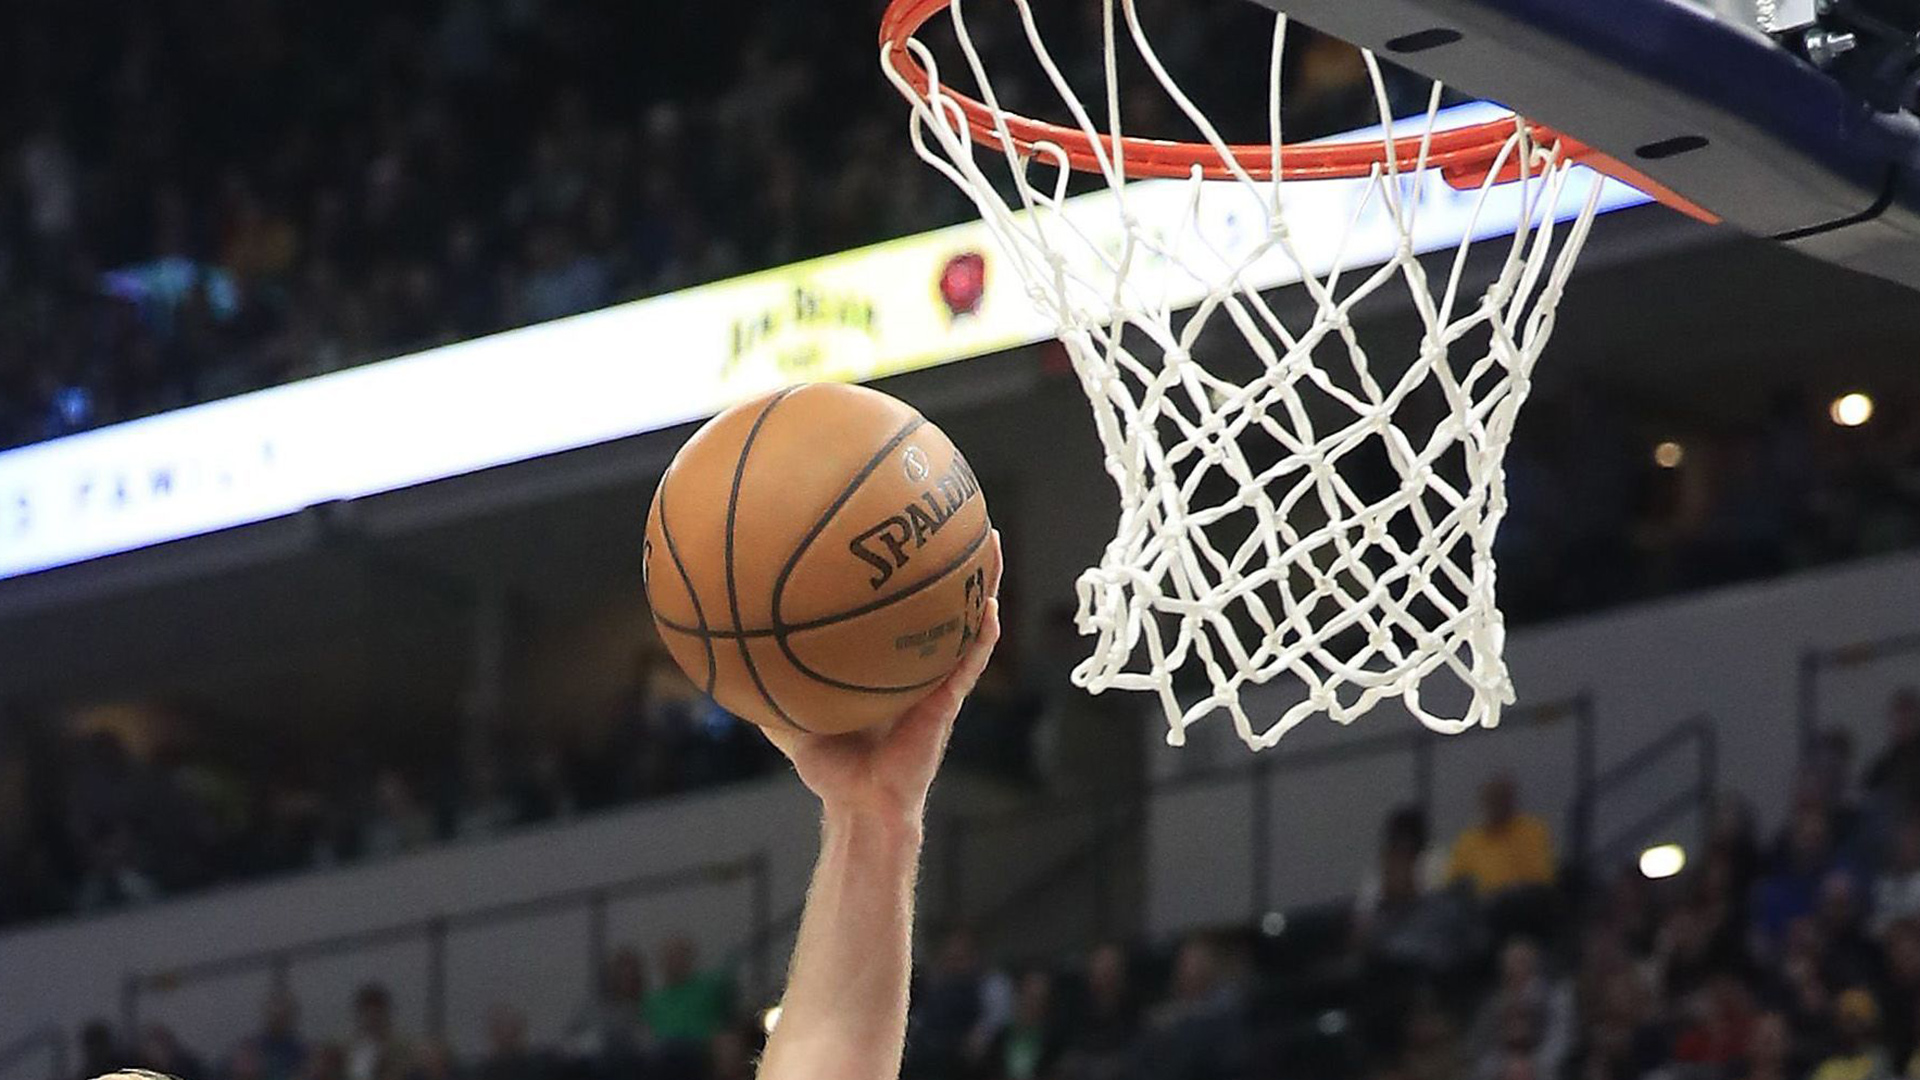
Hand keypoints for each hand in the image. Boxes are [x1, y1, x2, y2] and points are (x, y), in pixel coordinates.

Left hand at [762, 530, 1002, 823]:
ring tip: (988, 538)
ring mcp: (935, 678)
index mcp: (881, 658)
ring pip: (964, 618)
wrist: (861, 806)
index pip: (890, 603)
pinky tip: (989, 606)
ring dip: (981, 580)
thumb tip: (721, 646)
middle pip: (933, 596)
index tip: (894, 519)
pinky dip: (982, 634)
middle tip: (951, 506)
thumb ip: (762, 681)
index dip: (895, 565)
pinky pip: (970, 661)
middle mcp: (912, 659)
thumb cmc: (829, 765)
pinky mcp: (948, 702)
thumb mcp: (787, 715)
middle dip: (945, 552)